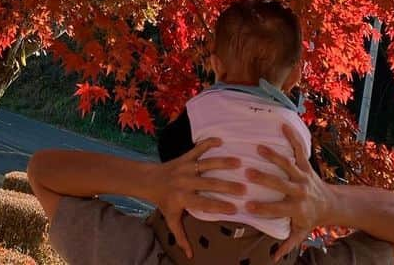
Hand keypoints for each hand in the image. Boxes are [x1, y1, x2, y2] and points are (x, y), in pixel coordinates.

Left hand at [150, 137, 243, 259]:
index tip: (235, 209)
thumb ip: (181, 236)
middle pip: (209, 184)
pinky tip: (221, 140)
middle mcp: (185, 181)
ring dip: (222, 162)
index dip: (219, 206)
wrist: (150, 180)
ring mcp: (185, 167)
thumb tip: (190, 256)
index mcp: (183, 198)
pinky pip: (197, 148)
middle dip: (227, 186)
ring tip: (239, 162)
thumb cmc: (164, 202)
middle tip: (244, 188)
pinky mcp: (185, 157)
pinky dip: (208, 143)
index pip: (204, 203)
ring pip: (206, 164)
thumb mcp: (171, 220)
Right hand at [244, 124, 336, 260]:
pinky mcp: (306, 165)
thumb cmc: (311, 220)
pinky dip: (293, 137)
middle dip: (264, 179)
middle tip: (247, 173)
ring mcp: (303, 176)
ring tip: (258, 148)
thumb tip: (273, 258)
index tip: (246, 207)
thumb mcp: (300, 233)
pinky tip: (282, 126)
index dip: (262, 209)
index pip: (277, 210)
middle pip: (280, 185)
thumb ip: (287, 244)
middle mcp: (300, 191)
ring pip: (288, 164)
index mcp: (297, 209)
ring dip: (273, 156)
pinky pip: (300, 149)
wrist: (331, 205)